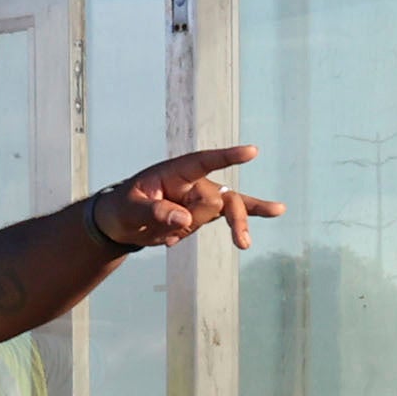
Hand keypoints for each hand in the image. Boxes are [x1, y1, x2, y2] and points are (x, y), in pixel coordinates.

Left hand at [94, 146, 285, 251]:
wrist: (122, 224)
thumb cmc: (123, 208)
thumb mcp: (131, 210)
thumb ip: (155, 211)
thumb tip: (184, 219)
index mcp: (176, 172)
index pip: (204, 161)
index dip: (227, 157)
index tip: (252, 151)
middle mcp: (194, 184)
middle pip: (223, 196)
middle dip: (235, 217)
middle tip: (242, 242)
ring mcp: (201, 200)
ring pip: (230, 209)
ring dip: (237, 226)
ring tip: (245, 244)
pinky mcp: (203, 215)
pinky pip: (228, 218)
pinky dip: (239, 225)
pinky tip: (274, 211)